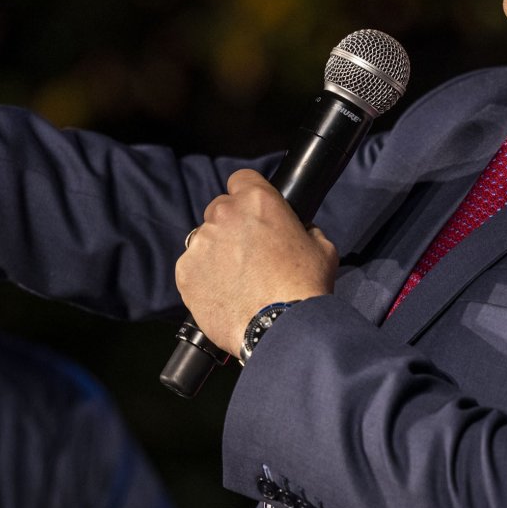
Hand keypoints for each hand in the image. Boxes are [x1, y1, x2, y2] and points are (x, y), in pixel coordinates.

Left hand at [175, 169, 338, 353]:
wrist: (281, 328)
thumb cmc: (304, 288)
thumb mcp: (321, 247)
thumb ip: (305, 230)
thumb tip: (301, 231)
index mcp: (257, 200)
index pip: (241, 179)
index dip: (247, 195)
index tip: (252, 213)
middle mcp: (224, 215)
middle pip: (219, 209)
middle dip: (231, 226)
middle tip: (247, 253)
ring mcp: (201, 243)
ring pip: (204, 240)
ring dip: (216, 253)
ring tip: (236, 280)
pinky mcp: (185, 272)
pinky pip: (192, 268)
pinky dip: (203, 278)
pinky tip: (223, 294)